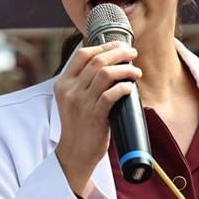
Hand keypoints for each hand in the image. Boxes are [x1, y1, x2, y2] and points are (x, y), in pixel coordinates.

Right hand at [54, 42, 141, 195]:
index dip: (104, 46)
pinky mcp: (94, 116)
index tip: (119, 45)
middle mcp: (70, 91)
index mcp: (63, 84)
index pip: (82, 54)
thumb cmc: (79, 125)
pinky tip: (130, 87)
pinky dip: (124, 87)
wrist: (75, 153)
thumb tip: (109, 62)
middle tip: (132, 54)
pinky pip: (111, 95)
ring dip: (125, 69)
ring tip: (136, 72)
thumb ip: (83, 82)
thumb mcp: (72, 100)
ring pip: (105, 74)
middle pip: (97, 61)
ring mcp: (81, 103)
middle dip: (119, 53)